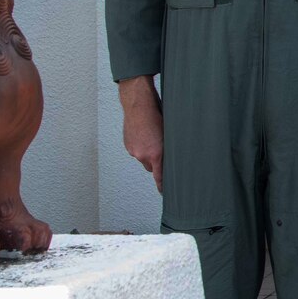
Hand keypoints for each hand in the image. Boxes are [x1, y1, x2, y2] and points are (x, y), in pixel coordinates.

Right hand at [117, 75, 163, 191]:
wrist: (138, 105)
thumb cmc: (157, 116)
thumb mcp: (168, 135)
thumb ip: (166, 150)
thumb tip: (169, 158)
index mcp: (155, 154)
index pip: (159, 176)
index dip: (161, 186)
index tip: (163, 192)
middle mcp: (143, 155)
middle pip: (151, 168)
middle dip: (156, 163)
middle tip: (160, 151)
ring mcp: (133, 150)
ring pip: (143, 158)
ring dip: (148, 153)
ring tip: (151, 138)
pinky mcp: (128, 145)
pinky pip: (136, 151)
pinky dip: (141, 146)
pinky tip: (145, 135)